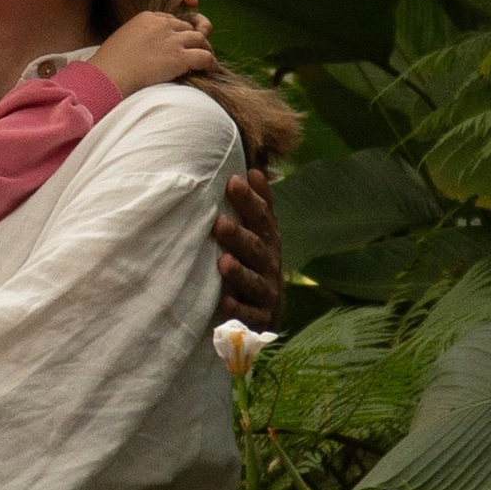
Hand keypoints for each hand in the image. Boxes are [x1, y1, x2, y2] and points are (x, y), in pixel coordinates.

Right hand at [92, 4, 214, 99]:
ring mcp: (172, 40)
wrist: (108, 77)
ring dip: (205, 49)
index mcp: (146, 17)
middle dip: (193, 38)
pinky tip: (211, 70)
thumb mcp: (122, 41)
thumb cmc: (109, 65)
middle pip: (187, 27)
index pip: (171, 19)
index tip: (179, 41)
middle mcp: (162, 25)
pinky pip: (205, 57)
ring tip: (207, 60)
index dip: (178, 30)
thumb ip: (138, 38)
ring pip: (200, 39)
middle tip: (197, 50)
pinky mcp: (180, 57)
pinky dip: (211, 63)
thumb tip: (147, 50)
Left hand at [216, 167, 281, 331]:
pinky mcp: (258, 319)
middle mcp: (270, 266)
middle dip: (239, 236)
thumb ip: (258, 207)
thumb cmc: (256, 266)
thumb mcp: (260, 236)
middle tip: (220, 223)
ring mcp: (265, 294)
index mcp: (269, 243)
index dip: (251, 200)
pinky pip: (248, 315)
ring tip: (223, 263)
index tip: (233, 181)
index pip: (263, 218)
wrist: (266, 316)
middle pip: (257, 249)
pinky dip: (237, 309)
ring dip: (239, 273)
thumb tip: (255, 170)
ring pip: (253, 282)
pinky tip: (224, 302)